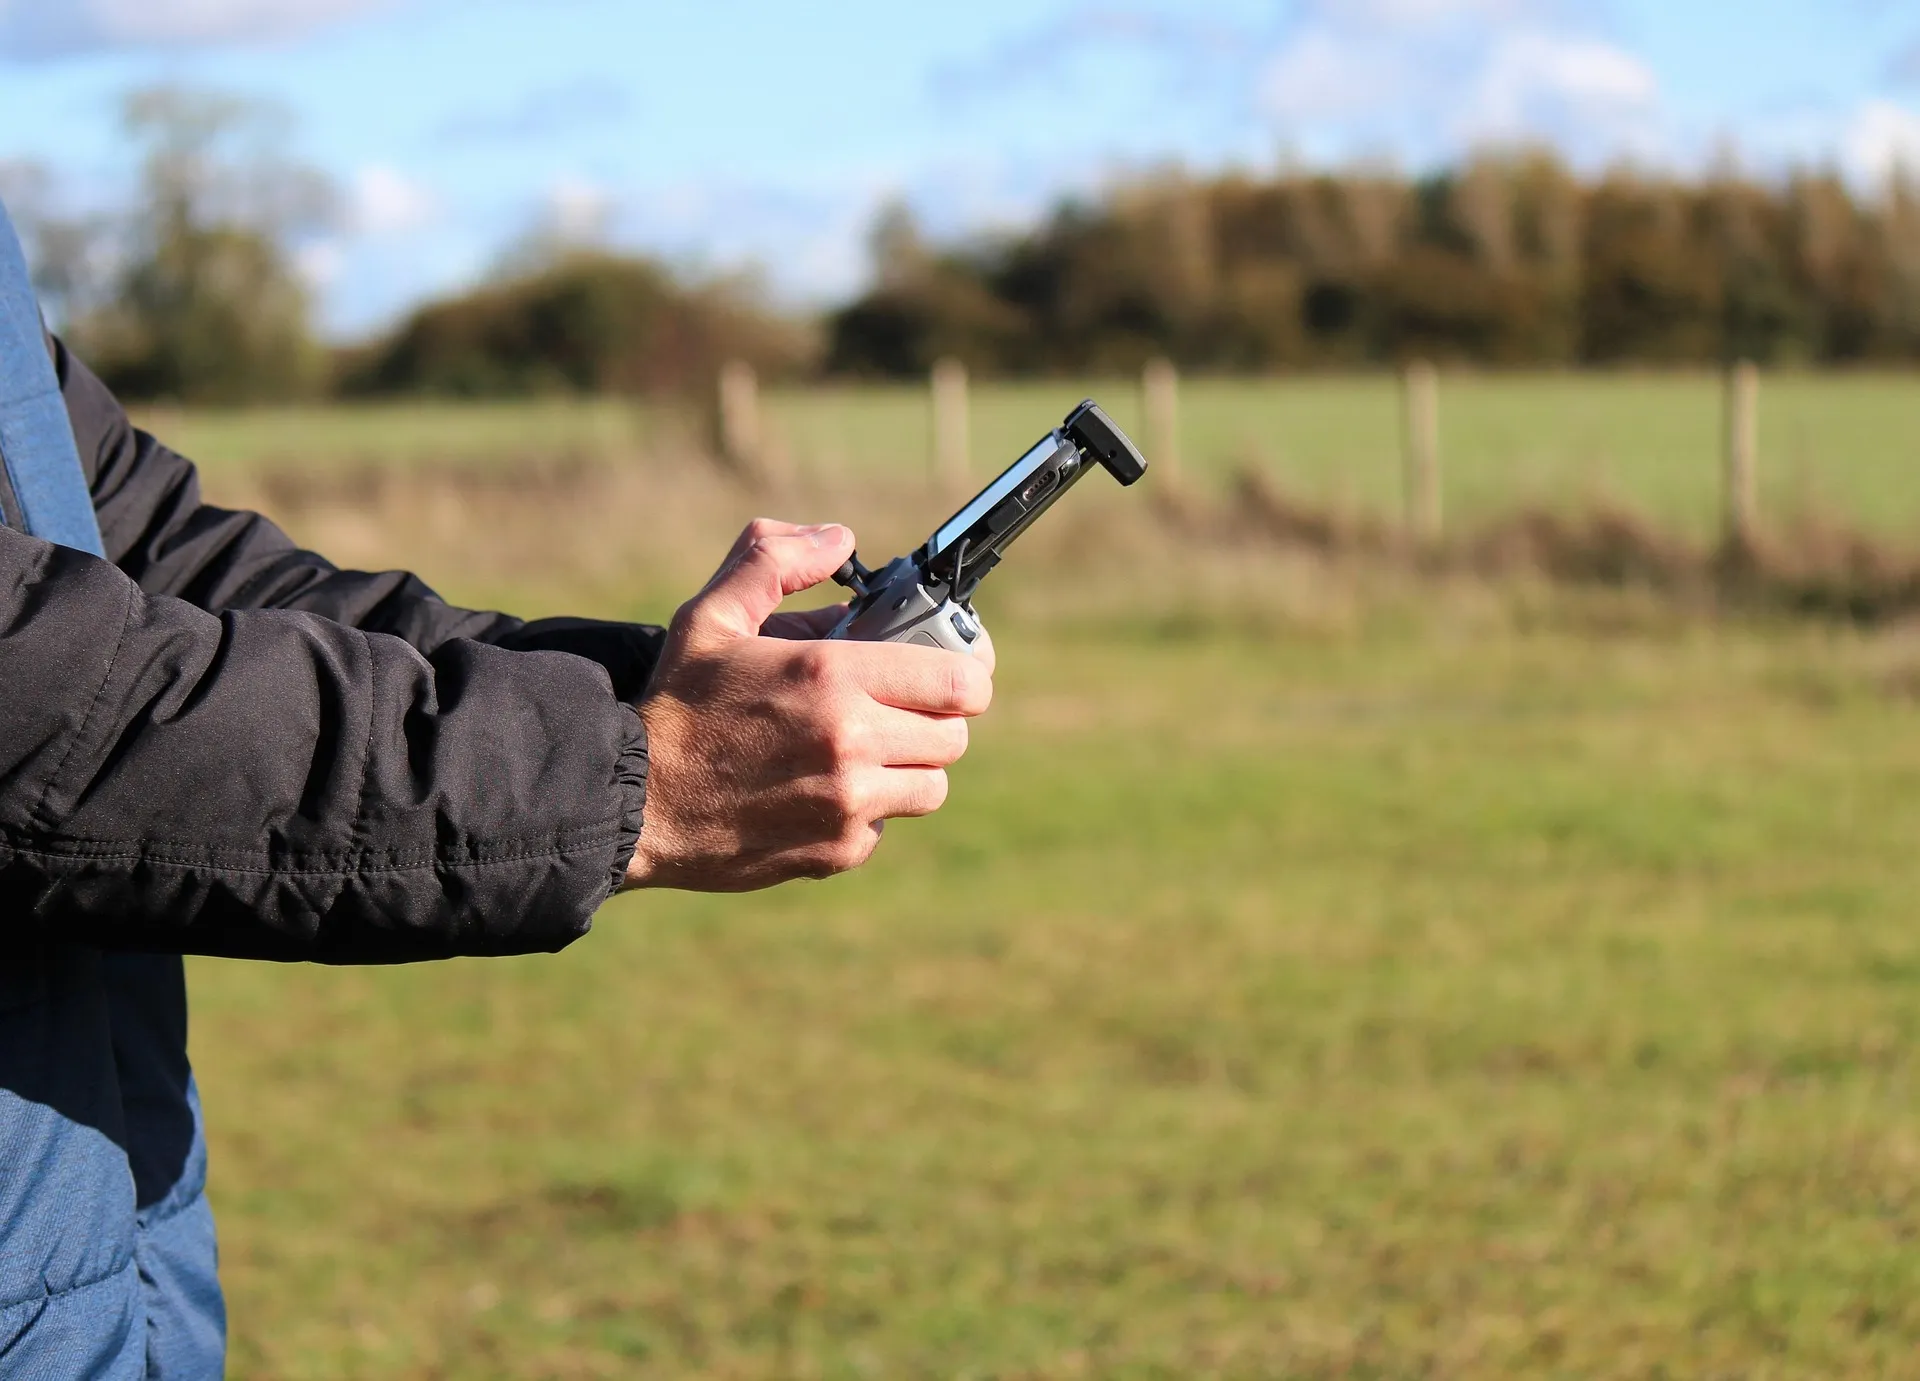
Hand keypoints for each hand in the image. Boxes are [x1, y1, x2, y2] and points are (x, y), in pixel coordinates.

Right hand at [624, 519, 993, 891]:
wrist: (631, 805)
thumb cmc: (676, 706)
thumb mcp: (712, 617)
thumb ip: (774, 560)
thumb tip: (839, 538)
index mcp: (832, 676)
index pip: (961, 681)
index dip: (966, 674)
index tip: (951, 671)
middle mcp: (851, 742)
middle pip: (953, 735)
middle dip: (933, 718)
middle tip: (898, 709)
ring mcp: (849, 804)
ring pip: (931, 786)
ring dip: (909, 766)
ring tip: (864, 750)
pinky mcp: (838, 851)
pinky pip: (887, 825)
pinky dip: (868, 810)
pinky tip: (822, 790)